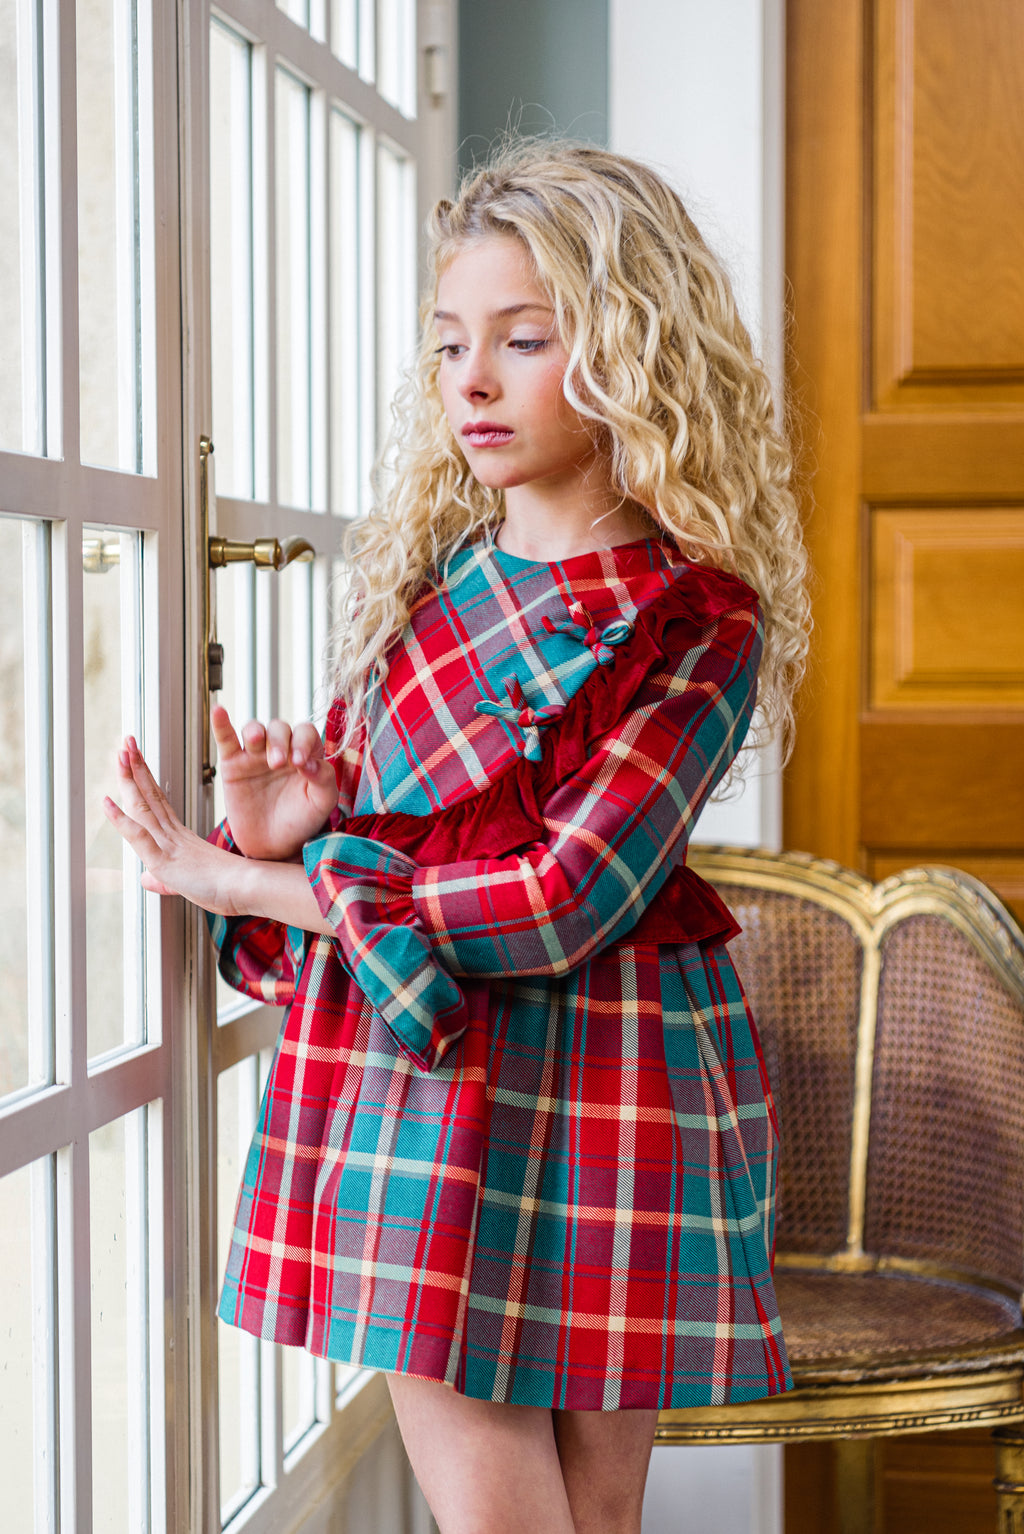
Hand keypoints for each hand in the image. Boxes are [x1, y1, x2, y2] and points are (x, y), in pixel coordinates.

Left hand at [104, 738, 246, 914]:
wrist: (248, 888)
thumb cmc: (227, 887)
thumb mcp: (188, 883)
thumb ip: (163, 880)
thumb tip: (146, 880)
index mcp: (180, 836)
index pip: (157, 801)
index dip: (144, 778)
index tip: (135, 757)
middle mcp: (173, 834)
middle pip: (149, 795)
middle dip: (135, 767)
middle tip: (127, 742)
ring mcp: (168, 844)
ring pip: (143, 807)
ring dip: (128, 780)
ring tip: (120, 755)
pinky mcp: (164, 860)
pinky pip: (140, 836)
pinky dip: (121, 820)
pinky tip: (107, 803)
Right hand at [211, 705, 337, 859]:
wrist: (273, 846)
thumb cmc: (301, 821)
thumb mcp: (321, 803)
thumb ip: (324, 780)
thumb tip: (311, 763)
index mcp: (306, 754)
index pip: (305, 733)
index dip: (303, 742)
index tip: (300, 762)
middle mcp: (282, 749)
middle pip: (279, 728)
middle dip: (279, 741)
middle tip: (277, 763)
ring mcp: (256, 755)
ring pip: (254, 729)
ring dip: (256, 732)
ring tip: (256, 741)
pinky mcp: (233, 763)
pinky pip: (226, 738)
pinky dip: (221, 723)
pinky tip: (218, 711)